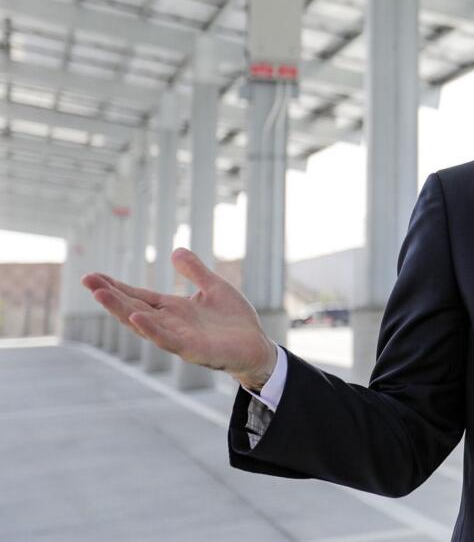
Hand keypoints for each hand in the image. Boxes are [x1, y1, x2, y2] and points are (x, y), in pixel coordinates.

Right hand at [81, 247, 276, 389]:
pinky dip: (151, 330)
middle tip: (88, 281)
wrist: (257, 346)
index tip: (92, 276)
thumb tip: (175, 251)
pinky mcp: (194, 350)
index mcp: (173, 309)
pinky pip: (168, 340)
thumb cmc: (234, 320)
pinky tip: (136, 317)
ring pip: (144, 324)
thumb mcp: (214, 287)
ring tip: (101, 295)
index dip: (116, 287)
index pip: (138, 296)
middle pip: (133, 308)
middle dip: (110, 296)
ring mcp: (180, 338)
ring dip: (121, 310)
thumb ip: (195, 271)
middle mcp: (170, 323)